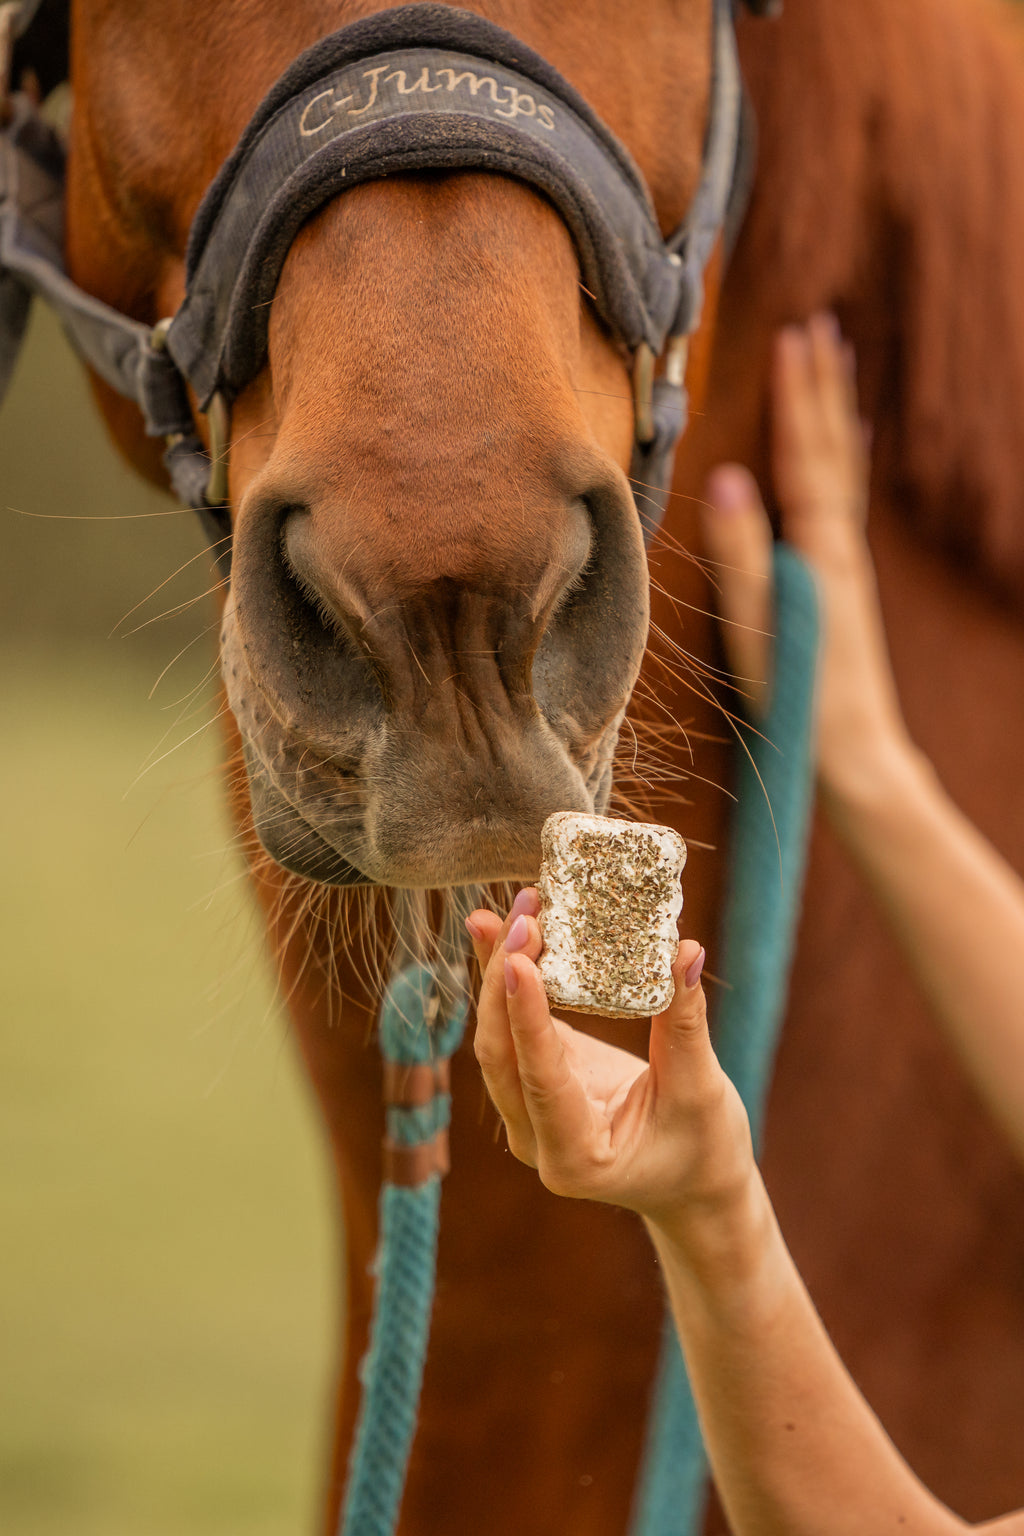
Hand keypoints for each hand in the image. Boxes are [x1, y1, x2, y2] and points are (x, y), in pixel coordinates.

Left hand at [467, 895, 754, 1241]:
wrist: (695, 1186)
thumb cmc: (704, 1151)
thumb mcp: (701, 1092)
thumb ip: (686, 1025)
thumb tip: (683, 952)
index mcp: (576, 1156)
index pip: (538, 1077)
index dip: (525, 1016)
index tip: (518, 959)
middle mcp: (536, 1138)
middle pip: (501, 1051)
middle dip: (505, 979)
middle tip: (522, 915)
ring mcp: (527, 1112)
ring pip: (498, 1035)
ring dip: (502, 969)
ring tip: (516, 908)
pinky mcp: (534, 1080)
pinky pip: (513, 1026)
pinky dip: (513, 979)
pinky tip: (514, 929)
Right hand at [702, 313, 912, 805]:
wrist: (853, 755)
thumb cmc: (798, 699)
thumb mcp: (760, 628)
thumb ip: (742, 555)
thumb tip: (728, 478)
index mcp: (818, 551)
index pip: (804, 456)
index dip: (796, 397)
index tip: (792, 336)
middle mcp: (841, 549)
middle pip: (832, 450)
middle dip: (822, 388)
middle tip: (820, 326)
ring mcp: (847, 566)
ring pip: (843, 469)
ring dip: (836, 414)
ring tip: (837, 365)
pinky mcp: (843, 585)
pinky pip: (847, 502)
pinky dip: (847, 463)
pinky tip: (847, 451)